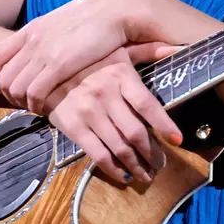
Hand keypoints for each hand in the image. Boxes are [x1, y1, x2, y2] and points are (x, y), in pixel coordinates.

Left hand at [0, 0, 159, 112]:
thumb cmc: (93, 19)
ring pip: (15, 88)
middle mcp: (31, 41)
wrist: (113, 9)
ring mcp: (44, 53)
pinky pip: (35, 93)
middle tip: (18, 104)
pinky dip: (36, 105)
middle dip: (5, 96)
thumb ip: (45, 39)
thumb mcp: (60, 25)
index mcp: (30, 30)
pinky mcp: (59, 65)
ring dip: (22, 103)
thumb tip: (37, 53)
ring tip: (35, 107)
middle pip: (3, 77)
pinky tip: (46, 108)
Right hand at [41, 44, 184, 184]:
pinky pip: (98, 154)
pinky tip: (124, 175)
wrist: (46, 69)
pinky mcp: (73, 126)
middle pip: (136, 132)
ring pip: (119, 147)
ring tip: (146, 174)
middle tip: (160, 165)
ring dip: (137, 166)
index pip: (148, 105)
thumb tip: (177, 47)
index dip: (165, 125)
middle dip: (152, 154)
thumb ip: (147, 50)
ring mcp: (88, 112)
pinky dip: (114, 169)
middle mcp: (106, 94)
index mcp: (120, 74)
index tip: (177, 140)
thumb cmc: (89, 60)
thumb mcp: (117, 50)